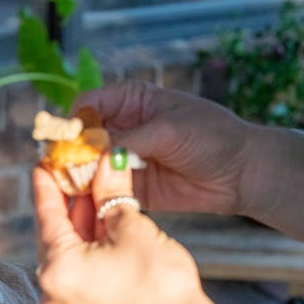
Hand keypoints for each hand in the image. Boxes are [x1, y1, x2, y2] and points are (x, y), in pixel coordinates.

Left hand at [32, 154, 226, 303]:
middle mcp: (50, 288)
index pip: (46, 214)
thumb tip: (105, 161)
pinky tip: (100, 218)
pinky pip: (76, 266)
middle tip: (75, 169)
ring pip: (67, 248)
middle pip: (54, 231)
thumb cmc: (159, 283)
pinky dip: (87, 243)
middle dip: (69, 199)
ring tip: (94, 187)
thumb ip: (110, 191)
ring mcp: (63, 301)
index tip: (43, 161)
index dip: (47, 183)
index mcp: (56, 268)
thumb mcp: (132, 226)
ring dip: (81, 219)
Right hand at [74, 80, 256, 216]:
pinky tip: (85, 202)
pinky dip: (92, 196)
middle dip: (69, 153)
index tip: (67, 142)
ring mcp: (122, 159)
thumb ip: (128, 139)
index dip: (73, 122)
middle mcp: (122, 127)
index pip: (87, 105)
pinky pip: (102, 190)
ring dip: (77, 176)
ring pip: (86, 166)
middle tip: (61, 170)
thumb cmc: (212, 137)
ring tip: (71, 188)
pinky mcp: (128, 186)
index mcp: (130, 101)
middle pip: (81, 138)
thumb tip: (90, 152)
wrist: (242, 173)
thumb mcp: (168, 130)